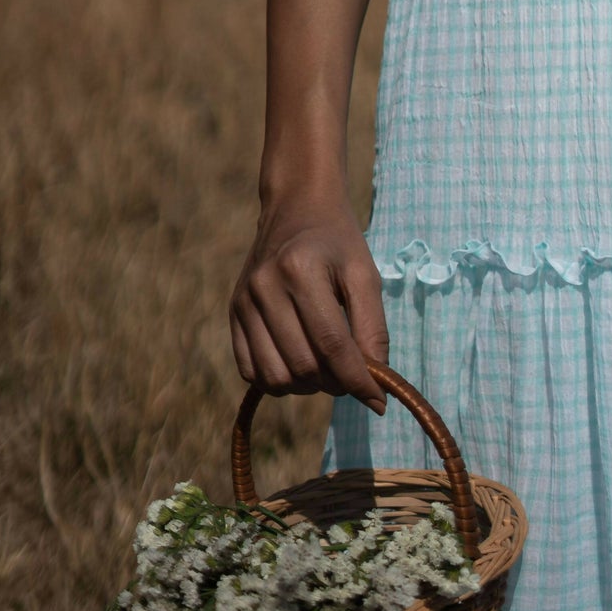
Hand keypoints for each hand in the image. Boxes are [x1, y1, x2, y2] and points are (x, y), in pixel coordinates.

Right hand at [229, 188, 389, 414]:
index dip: (357, 379)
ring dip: (307, 386)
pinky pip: (251, 372)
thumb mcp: (364, 273)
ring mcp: (243, 302)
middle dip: (335, 383)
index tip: (378, 402)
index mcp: (301, 269)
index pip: (331, 343)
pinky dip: (279, 381)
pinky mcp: (233, 314)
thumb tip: (375, 383)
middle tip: (352, 375)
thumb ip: (373, 327)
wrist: (296, 208)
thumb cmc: (338, 242)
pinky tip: (300, 362)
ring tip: (326, 367)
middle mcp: (265, 287)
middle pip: (303, 365)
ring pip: (275, 378)